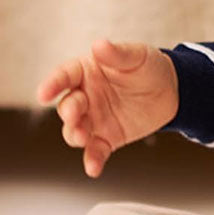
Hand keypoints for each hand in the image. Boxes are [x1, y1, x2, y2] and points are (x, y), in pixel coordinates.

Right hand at [36, 39, 178, 177]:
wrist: (170, 91)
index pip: (64, 76)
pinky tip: (93, 168)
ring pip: (74, 131)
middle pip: (67, 106)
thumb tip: (99, 45)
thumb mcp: (136, 56)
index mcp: (85, 72)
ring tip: (84, 137)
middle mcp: (84, 96)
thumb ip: (116, 54)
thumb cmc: (148, 67)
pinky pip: (95, 151)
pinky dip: (92, 160)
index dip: (52, 84)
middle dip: (69, 112)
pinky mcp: (106, 139)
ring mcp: (93, 119)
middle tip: (75, 115)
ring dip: (75, 135)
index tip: (43, 94)